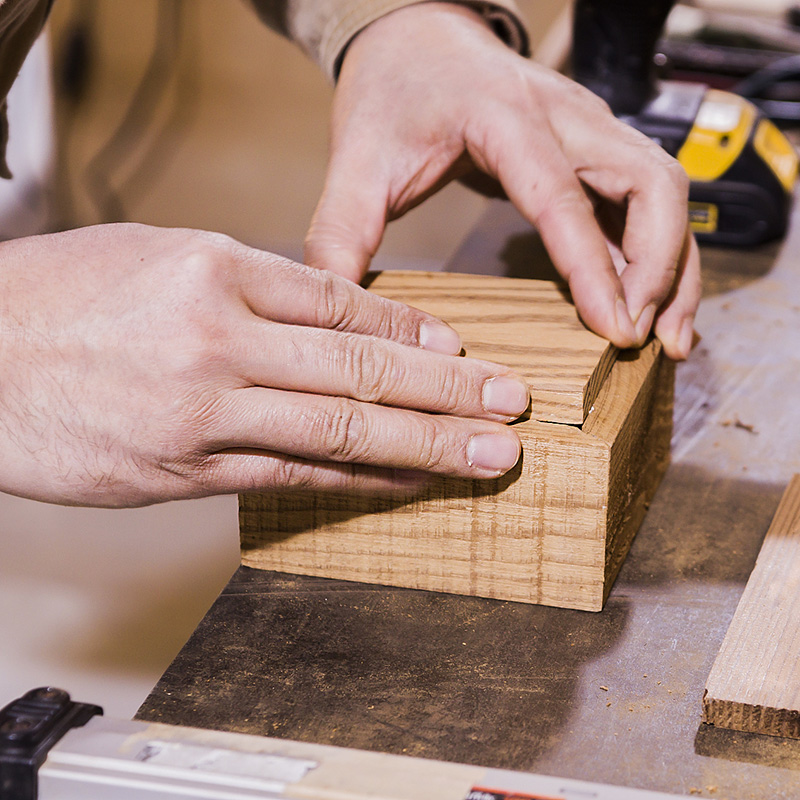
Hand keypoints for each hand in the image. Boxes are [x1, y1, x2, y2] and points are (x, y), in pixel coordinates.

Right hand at [0, 224, 526, 506]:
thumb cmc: (62, 298)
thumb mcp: (159, 256)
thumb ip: (248, 285)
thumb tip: (330, 313)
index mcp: (215, 270)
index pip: (343, 298)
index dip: (414, 326)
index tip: (465, 349)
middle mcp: (218, 340)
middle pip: (360, 366)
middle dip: (447, 390)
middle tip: (511, 402)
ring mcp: (204, 412)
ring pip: (340, 428)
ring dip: (424, 444)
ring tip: (489, 453)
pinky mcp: (185, 471)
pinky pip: (292, 475)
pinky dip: (359, 480)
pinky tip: (407, 482)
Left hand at [304, 2, 700, 359]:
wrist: (418, 37)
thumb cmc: (392, 92)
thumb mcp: (357, 162)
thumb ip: (340, 233)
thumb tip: (336, 310)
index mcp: (504, 117)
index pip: (564, 195)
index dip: (596, 266)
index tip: (616, 329)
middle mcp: (565, 117)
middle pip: (652, 183)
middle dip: (661, 267)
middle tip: (642, 339)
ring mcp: (589, 130)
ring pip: (666, 192)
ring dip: (674, 266)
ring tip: (667, 337)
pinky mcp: (594, 151)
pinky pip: (648, 201)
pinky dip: (660, 254)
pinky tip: (650, 304)